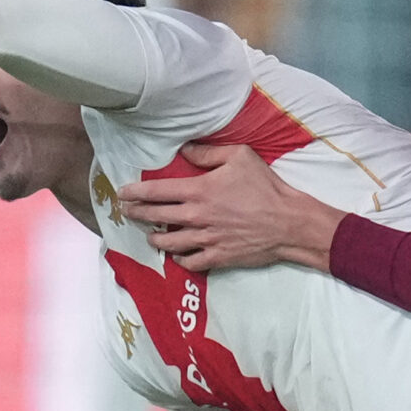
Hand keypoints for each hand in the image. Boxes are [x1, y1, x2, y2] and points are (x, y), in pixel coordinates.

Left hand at [117, 144, 345, 273]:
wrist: (288, 223)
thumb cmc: (266, 187)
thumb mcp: (240, 157)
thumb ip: (208, 152)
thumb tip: (185, 149)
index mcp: (199, 191)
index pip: (156, 192)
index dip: (134, 192)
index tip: (122, 193)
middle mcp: (196, 217)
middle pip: (155, 217)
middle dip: (136, 214)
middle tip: (126, 212)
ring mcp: (205, 240)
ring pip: (168, 243)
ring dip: (154, 238)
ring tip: (149, 235)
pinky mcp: (217, 257)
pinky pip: (189, 261)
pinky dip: (179, 258)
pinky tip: (177, 254)